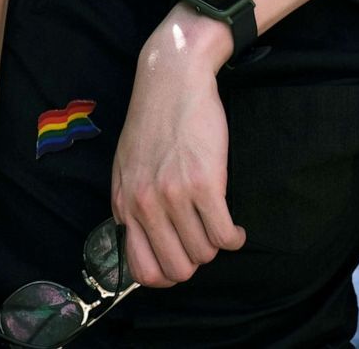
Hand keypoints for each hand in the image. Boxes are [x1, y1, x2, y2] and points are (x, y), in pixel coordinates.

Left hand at [111, 3, 245, 286]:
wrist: (171, 81)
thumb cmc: (152, 123)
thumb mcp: (126, 167)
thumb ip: (132, 205)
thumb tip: (145, 245)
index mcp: (123, 204)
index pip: (142, 269)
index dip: (166, 275)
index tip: (180, 262)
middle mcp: (145, 205)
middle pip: (177, 268)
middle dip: (195, 262)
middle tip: (203, 242)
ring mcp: (173, 195)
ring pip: (204, 253)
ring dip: (216, 246)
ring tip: (219, 227)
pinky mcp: (204, 183)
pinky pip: (224, 235)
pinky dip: (234, 238)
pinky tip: (235, 227)